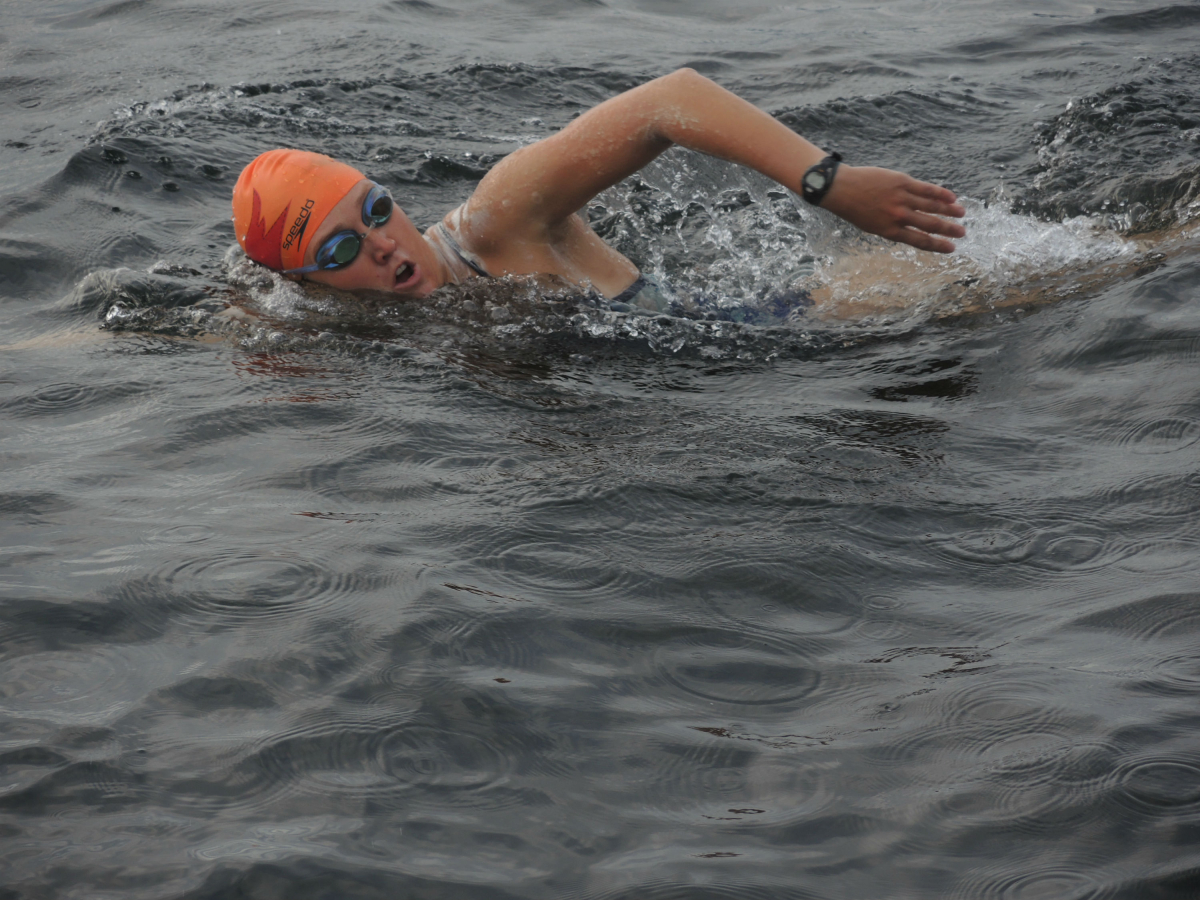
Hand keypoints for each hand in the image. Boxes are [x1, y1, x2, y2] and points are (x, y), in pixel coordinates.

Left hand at [820, 165, 965, 252]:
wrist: (841, 189)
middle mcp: (898, 217)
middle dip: (949, 230)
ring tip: (961, 214)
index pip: (920, 241)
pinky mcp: (902, 182)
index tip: (951, 248)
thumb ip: (893, 227)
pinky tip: (952, 197)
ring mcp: (901, 199)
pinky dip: (940, 193)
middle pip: (930, 225)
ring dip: (949, 211)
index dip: (938, 245)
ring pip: (932, 206)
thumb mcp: (872, 226)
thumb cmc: (855, 209)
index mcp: (890, 231)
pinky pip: (926, 189)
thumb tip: (914, 227)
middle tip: (963, 233)